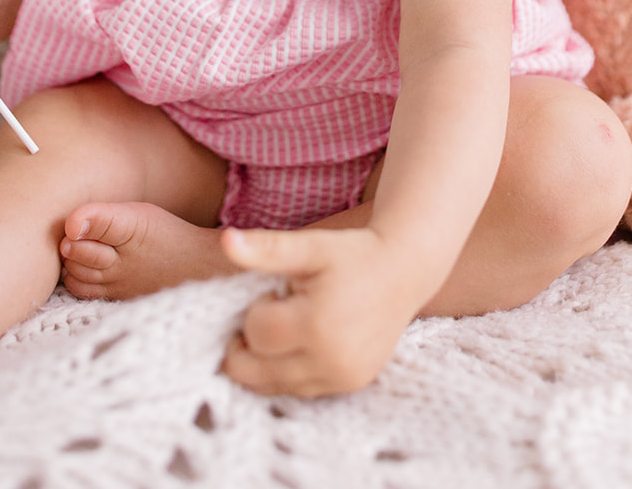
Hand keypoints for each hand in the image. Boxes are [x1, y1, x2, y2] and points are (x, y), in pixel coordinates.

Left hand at [220, 226, 421, 396]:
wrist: (404, 271)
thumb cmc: (354, 254)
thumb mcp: (312, 245)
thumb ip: (267, 248)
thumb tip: (227, 240)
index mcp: (317, 324)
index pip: (255, 333)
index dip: (256, 311)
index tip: (275, 292)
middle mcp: (330, 360)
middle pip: (254, 372)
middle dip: (249, 344)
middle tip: (269, 314)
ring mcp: (341, 379)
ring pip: (272, 386)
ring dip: (267, 360)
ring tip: (290, 325)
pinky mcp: (350, 386)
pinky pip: (299, 391)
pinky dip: (289, 371)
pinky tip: (304, 341)